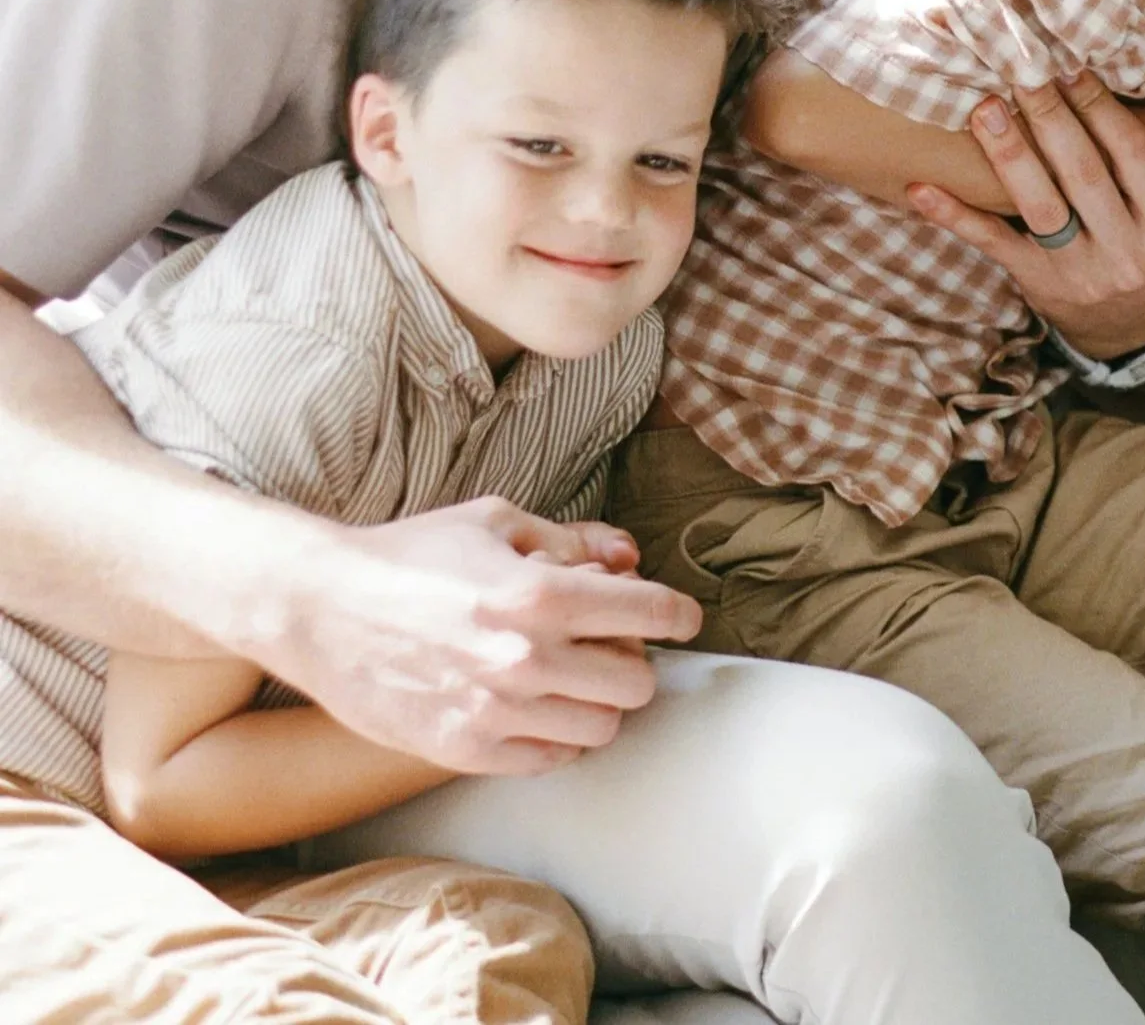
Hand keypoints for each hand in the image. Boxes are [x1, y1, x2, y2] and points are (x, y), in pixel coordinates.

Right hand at [259, 496, 702, 775]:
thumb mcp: (499, 523)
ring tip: (573, 679)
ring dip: (598, 705)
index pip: (647, 614)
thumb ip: (574, 540)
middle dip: (633, 662)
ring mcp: (495, 712)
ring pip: (599, 730)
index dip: (677, 615)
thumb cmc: (415, 554)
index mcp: (541, 593)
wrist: (322, 609)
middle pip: (635, 683)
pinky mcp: (464, 751)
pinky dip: (557, 738)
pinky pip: (549, 760)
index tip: (683, 618)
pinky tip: (539, 709)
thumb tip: (630, 557)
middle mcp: (525, 658)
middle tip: (611, 647)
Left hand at [907, 72, 1144, 359]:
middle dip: (1052, 117)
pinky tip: (919, 187)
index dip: (1107, 114)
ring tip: (983, 107)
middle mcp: (1128, 252)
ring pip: (1040, 207)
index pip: (1138, 161)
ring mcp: (1079, 272)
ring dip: (1008, 156)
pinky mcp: (1035, 285)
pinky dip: (955, 217)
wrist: (1134, 330)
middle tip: (1021, 67)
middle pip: (1084, 176)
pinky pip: (994, 246)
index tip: (1079, 66)